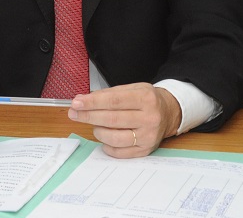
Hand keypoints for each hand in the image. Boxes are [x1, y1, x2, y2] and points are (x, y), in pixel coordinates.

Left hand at [67, 83, 181, 157]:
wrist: (169, 113)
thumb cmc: (146, 100)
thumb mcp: (133, 88)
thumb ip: (109, 94)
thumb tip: (83, 100)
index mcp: (146, 98)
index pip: (114, 101)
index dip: (92, 102)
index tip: (77, 103)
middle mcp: (149, 118)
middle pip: (112, 119)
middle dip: (88, 116)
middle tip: (74, 113)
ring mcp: (148, 136)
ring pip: (114, 138)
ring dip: (98, 131)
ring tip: (95, 125)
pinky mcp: (145, 150)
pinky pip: (119, 152)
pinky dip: (107, 145)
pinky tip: (104, 137)